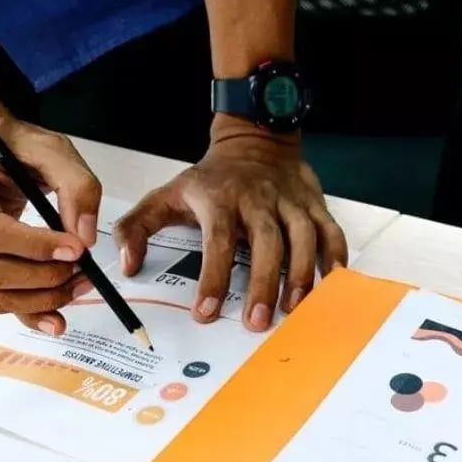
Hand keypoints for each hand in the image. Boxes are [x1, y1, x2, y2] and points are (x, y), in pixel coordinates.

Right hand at [0, 111, 102, 335]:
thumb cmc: (11, 143)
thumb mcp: (51, 148)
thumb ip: (76, 185)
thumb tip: (84, 238)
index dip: (35, 247)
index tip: (76, 249)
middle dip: (43, 277)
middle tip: (84, 270)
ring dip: (40, 298)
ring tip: (78, 285)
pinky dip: (26, 310)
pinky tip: (56, 316)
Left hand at [114, 116, 347, 331]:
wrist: (254, 139)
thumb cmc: (210, 179)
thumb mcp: (165, 195)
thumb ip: (137, 229)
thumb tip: (127, 266)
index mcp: (219, 199)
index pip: (216, 240)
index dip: (213, 278)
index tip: (207, 312)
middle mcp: (257, 199)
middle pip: (265, 241)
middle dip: (263, 283)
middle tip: (258, 322)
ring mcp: (289, 200)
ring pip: (302, 235)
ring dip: (300, 273)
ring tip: (294, 309)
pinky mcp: (313, 202)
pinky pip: (329, 228)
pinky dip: (335, 255)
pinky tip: (331, 282)